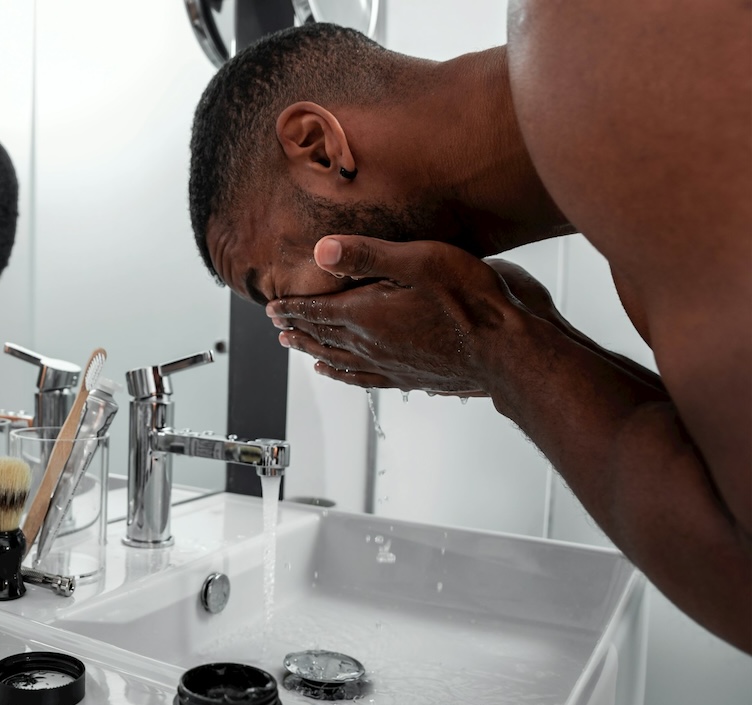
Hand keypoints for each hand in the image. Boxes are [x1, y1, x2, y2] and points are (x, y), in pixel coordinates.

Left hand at [266, 236, 525, 393]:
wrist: (508, 352)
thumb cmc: (473, 303)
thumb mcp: (419, 261)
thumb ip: (368, 256)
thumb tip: (321, 250)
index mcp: (368, 316)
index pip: (317, 311)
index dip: (292, 308)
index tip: (272, 308)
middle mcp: (372, 345)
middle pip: (321, 336)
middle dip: (296, 328)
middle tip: (276, 325)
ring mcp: (390, 364)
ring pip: (337, 360)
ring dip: (311, 351)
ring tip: (295, 348)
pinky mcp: (409, 377)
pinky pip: (362, 378)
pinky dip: (341, 375)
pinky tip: (338, 374)